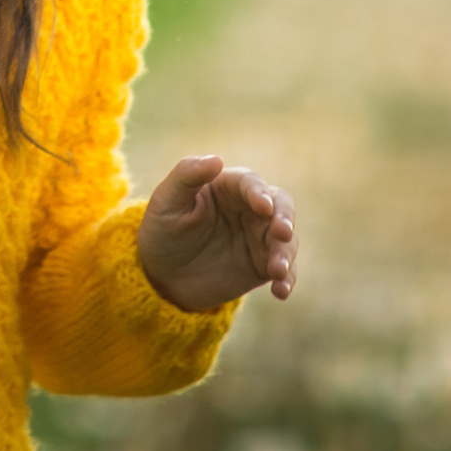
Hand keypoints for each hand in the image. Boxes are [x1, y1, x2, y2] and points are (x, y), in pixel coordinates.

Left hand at [134, 154, 298, 312]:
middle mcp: (250, 209)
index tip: (263, 206)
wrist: (162, 275)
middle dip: (285, 216)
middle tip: (282, 232)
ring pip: (286, 239)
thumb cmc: (163, 229)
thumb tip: (216, 160)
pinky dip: (288, 279)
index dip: (259, 192)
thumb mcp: (167, 202)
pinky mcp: (263, 266)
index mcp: (228, 187)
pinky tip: (281, 290)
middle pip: (280, 205)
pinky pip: (284, 270)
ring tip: (278, 270)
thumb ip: (187, 176)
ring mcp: (259, 238)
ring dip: (286, 252)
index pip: (250, 183)